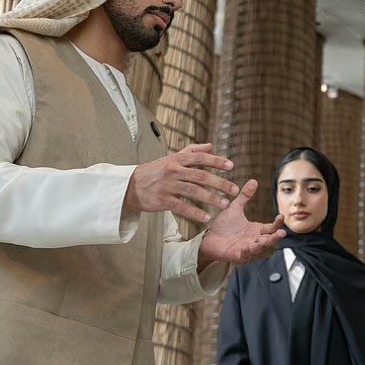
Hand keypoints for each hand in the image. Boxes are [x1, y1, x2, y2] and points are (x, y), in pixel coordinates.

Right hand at [124, 143, 238, 223]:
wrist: (130, 186)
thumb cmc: (154, 171)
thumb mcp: (171, 158)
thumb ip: (192, 151)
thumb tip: (211, 146)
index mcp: (176, 159)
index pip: (200, 158)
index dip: (216, 161)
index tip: (231, 166)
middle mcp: (173, 171)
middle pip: (200, 176)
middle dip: (220, 183)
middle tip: (234, 190)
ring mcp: (168, 186)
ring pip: (194, 191)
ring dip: (211, 198)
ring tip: (225, 204)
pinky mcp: (163, 200)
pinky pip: (182, 207)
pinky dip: (195, 212)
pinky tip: (207, 218)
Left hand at [199, 179, 285, 265]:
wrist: (207, 237)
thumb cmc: (223, 225)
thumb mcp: (235, 208)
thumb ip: (245, 196)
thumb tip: (254, 180)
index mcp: (256, 230)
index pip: (271, 227)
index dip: (277, 223)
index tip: (281, 216)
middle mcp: (254, 240)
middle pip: (269, 239)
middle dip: (275, 237)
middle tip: (282, 233)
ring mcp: (247, 248)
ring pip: (259, 248)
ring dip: (264, 244)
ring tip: (266, 240)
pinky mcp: (237, 255)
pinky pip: (245, 254)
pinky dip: (248, 251)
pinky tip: (249, 246)